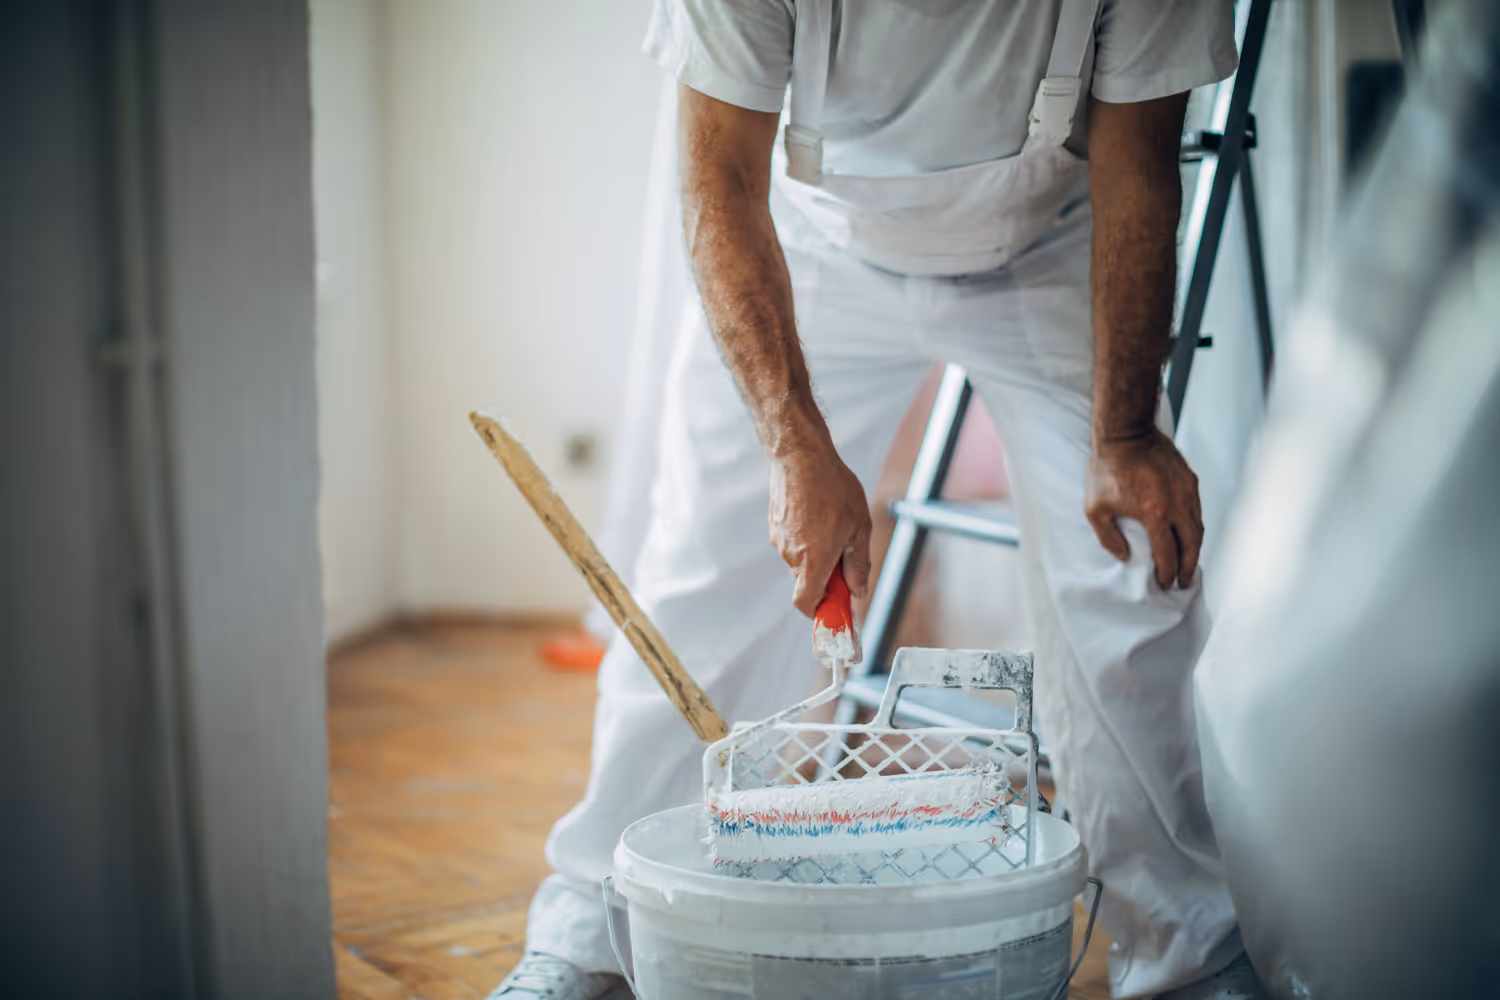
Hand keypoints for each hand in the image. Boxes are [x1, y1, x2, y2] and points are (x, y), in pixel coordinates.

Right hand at [769, 443, 872, 616]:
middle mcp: (791, 555)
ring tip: (833, 523)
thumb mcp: (859, 528)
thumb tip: (858, 591)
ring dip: (817, 553)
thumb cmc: (833, 489)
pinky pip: (793, 541)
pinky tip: (818, 513)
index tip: (836, 606)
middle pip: (807, 581)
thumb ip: (858, 565)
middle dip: (825, 576)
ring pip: (800, 560)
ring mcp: (779, 539)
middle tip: (845, 554)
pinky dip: (806, 537)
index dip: (820, 611)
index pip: (805, 604)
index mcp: (812, 561)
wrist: (801, 455)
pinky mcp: (775, 524)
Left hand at [1085, 430, 1202, 588]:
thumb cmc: (1106, 468)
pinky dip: (1195, 526)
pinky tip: (1188, 532)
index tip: (1166, 583)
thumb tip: (1125, 556)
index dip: (1168, 572)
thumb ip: (1108, 537)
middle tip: (1184, 581)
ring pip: (1198, 527)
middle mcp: (1177, 505)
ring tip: (1189, 561)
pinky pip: (1197, 509)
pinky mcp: (1190, 479)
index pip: (1167, 554)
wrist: (1126, 432)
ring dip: (1195, 548)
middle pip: (1191, 545)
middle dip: (1188, 567)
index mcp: (1155, 514)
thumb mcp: (1095, 507)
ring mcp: (1187, 491)